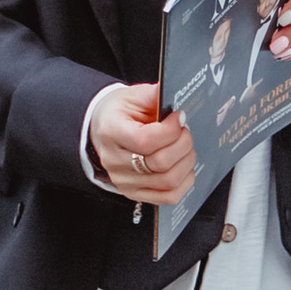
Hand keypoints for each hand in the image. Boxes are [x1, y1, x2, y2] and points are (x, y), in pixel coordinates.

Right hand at [89, 80, 196, 202]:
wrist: (104, 129)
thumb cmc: (119, 113)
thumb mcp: (133, 96)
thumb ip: (154, 95)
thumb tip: (174, 92)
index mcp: (111, 132)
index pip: (144, 141)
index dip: (170, 130)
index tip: (179, 117)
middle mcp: (114, 162)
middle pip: (160, 163)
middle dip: (182, 144)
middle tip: (184, 131)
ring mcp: (124, 181)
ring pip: (168, 181)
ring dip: (186, 162)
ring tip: (185, 147)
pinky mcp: (135, 193)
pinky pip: (169, 196)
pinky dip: (184, 181)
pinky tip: (183, 165)